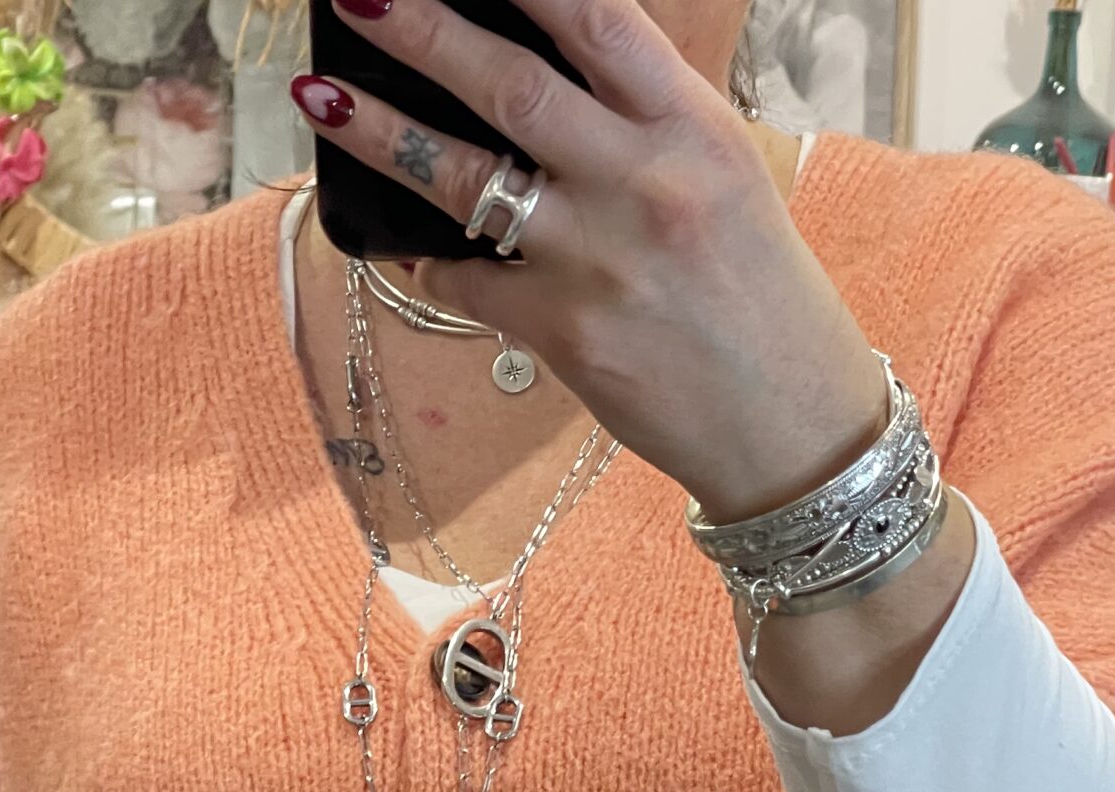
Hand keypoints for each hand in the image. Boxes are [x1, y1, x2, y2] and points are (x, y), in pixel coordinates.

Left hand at [293, 0, 889, 521]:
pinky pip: (467, 281)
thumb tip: (547, 69)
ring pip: (464, 179)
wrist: (793, 427)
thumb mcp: (722, 179)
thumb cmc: (760, 299)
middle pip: (510, 83)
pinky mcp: (565, 333)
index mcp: (692, 127)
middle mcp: (645, 181)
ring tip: (321, 97)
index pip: (595, 17)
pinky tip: (398, 243)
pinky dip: (427, 260)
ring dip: (382, 135)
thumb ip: (644, 122)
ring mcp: (598, 259)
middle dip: (420, 29)